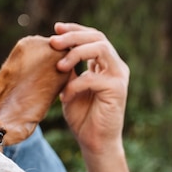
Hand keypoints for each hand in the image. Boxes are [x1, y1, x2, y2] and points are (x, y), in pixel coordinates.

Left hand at [50, 22, 129, 155]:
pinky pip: (93, 78)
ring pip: (100, 49)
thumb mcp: (70, 88)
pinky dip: (75, 85)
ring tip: (59, 66)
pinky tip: (65, 97)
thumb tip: (53, 50)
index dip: (75, 29)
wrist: (94, 142)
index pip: (93, 36)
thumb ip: (68, 70)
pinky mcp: (117, 90)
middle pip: (97, 37)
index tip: (56, 28)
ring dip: (76, 53)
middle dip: (73, 36)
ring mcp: (119, 76)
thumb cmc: (82, 117)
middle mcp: (115, 66)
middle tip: (53, 41)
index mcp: (104, 64)